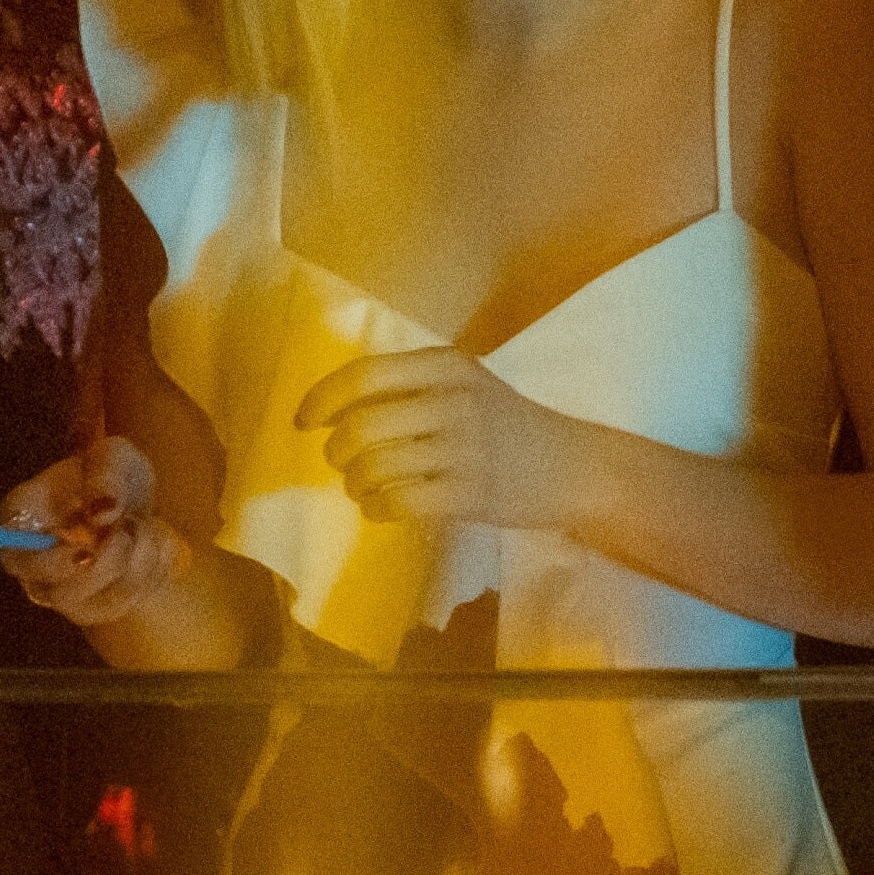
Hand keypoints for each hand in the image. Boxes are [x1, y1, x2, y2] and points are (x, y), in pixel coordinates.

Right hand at [0, 435, 189, 626]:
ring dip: (132, 565)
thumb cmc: (111, 477)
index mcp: (23, 518)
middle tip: (126, 534)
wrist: (139, 506)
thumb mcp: (113, 458)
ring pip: (90, 604)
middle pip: (52, 593)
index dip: (49, 559)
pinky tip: (150, 544)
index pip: (13, 553)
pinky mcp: (96, 607)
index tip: (89, 545)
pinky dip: (149, 571)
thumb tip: (103, 513)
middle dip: (101, 568)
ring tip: (143, 526)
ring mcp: (64, 591)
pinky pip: (124, 604)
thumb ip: (105, 476)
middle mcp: (34, 563)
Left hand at [295, 347, 599, 532]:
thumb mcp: (465, 385)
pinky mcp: (468, 494)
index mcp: (447, 366)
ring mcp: (463, 449)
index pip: (364, 375)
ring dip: (354, 483)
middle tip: (341, 462)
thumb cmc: (507, 424)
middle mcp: (453, 401)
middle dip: (336, 451)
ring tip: (362, 487)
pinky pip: (395, 502)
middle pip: (360, 427)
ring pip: (372, 468)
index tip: (302, 421)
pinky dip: (375, 508)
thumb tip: (331, 407)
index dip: (321, 399)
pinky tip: (379, 507)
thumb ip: (409, 387)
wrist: (571, 467)